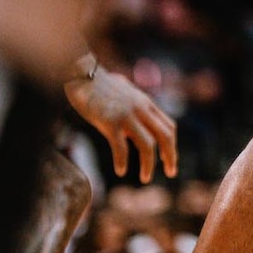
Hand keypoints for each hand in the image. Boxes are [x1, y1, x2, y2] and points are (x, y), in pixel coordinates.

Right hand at [65, 67, 177, 182]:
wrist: (80, 74)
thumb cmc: (98, 86)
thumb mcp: (124, 93)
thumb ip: (133, 107)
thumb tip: (135, 121)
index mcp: (146, 103)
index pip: (169, 126)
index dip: (172, 145)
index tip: (169, 160)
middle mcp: (141, 108)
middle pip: (165, 135)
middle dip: (171, 156)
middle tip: (171, 173)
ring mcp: (126, 115)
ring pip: (147, 145)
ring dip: (149, 164)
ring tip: (145, 178)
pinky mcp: (110, 121)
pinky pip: (121, 147)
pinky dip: (122, 161)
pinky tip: (120, 170)